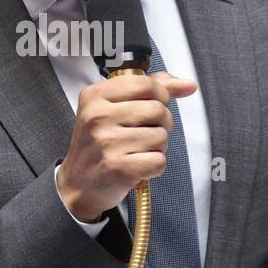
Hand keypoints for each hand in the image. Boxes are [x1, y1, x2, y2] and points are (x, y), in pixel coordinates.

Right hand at [56, 71, 198, 221]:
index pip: (146, 83)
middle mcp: (98, 117)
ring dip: (157, 147)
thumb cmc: (99, 145)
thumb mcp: (114, 108)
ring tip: (138, 151)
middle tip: (143, 134)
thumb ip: (151, 90)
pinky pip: (159, 161)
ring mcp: (106, 142)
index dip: (160, 96)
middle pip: (158, 110)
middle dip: (161, 124)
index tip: (152, 106)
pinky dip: (155, 166)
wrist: (80, 184)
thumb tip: (187, 85)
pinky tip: (138, 166)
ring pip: (161, 136)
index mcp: (95, 96)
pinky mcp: (117, 168)